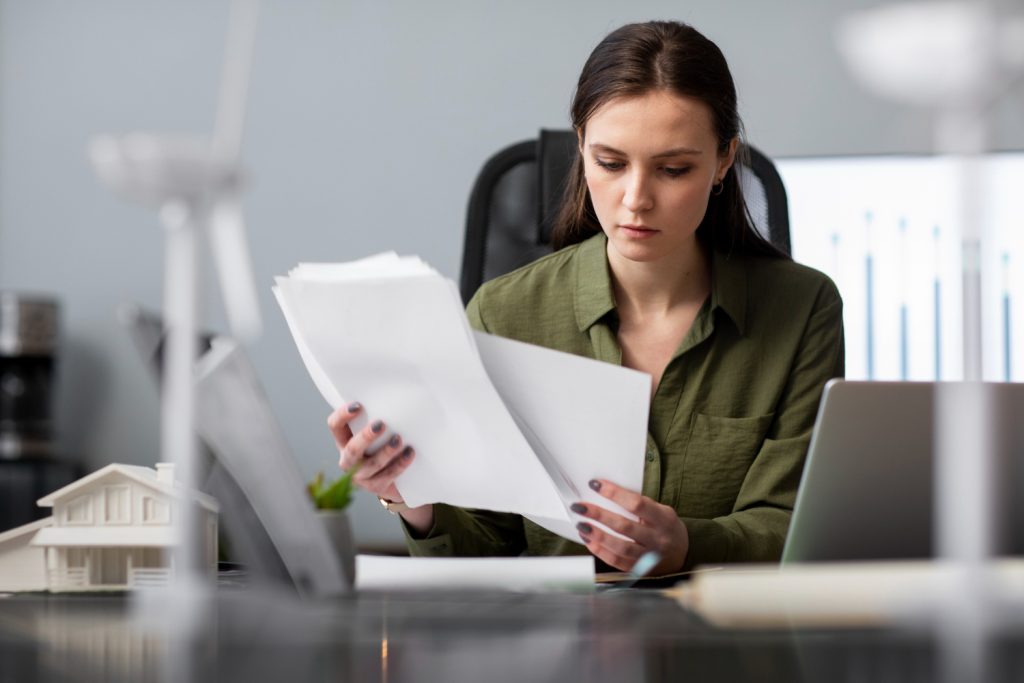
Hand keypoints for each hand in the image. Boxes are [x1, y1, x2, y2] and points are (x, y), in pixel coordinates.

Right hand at [327, 402, 414, 501]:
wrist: (394, 480)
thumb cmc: (384, 446)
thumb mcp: (377, 433)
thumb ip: (378, 418)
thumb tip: (396, 395)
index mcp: (344, 441)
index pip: (335, 426)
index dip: (342, 415)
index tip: (358, 406)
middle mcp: (348, 459)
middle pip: (352, 449)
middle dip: (366, 436)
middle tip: (381, 424)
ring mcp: (361, 476)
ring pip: (372, 464)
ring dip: (386, 451)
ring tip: (398, 440)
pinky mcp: (376, 487)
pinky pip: (388, 475)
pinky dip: (400, 464)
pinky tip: (410, 453)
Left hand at [571, 479, 688, 574]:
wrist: (683, 554)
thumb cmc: (666, 527)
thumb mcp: (662, 511)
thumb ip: (640, 505)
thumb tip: (605, 493)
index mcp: (663, 519)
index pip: (637, 504)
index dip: (614, 493)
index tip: (595, 484)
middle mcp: (657, 539)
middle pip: (624, 526)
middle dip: (598, 515)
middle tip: (579, 507)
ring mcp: (649, 557)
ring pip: (620, 547)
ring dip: (597, 535)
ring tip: (581, 525)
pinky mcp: (640, 570)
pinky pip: (617, 561)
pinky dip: (600, 551)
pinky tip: (588, 540)